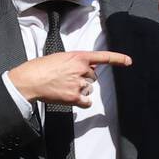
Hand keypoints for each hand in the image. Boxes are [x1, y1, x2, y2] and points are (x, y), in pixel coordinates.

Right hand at [9, 50, 130, 106]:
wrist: (30, 80)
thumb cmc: (41, 67)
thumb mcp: (60, 57)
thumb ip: (76, 62)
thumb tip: (87, 69)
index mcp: (78, 56)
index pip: (102, 57)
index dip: (117, 59)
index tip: (129, 62)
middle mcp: (81, 69)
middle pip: (93, 76)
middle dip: (84, 78)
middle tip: (68, 78)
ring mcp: (78, 84)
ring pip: (89, 89)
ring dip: (81, 89)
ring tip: (65, 87)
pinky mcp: (74, 97)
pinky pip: (87, 102)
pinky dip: (82, 102)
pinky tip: (72, 98)